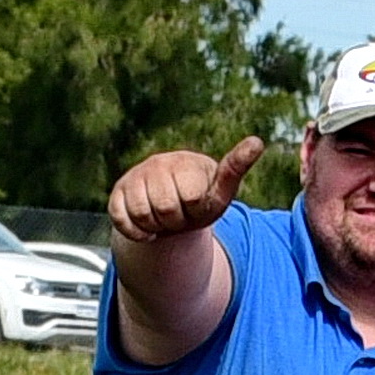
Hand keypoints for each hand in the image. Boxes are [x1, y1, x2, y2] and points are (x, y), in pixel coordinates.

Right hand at [109, 138, 260, 247]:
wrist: (172, 214)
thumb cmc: (200, 203)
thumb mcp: (220, 192)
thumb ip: (235, 168)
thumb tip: (257, 141)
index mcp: (186, 162)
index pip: (190, 195)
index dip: (195, 207)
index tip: (196, 202)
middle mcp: (158, 163)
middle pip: (166, 207)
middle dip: (176, 220)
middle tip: (179, 214)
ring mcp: (135, 177)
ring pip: (143, 214)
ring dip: (156, 226)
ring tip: (164, 218)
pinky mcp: (117, 194)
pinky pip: (123, 221)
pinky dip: (137, 232)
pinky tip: (146, 226)